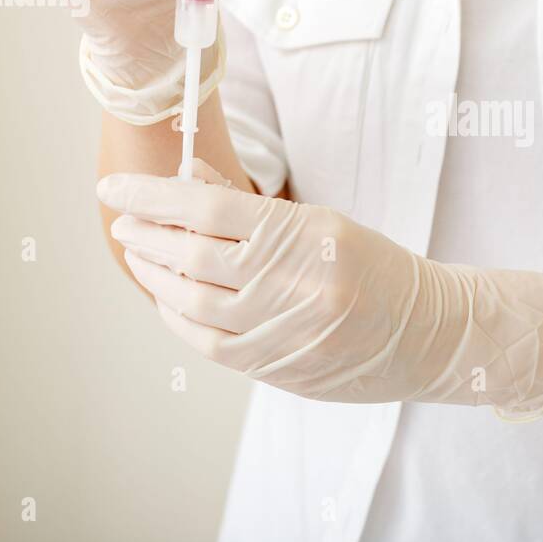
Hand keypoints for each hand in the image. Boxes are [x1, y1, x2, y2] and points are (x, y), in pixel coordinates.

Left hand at [96, 162, 542, 418]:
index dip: (151, 195)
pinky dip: (177, 318)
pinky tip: (166, 301)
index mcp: (302, 233)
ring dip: (153, 276)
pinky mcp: (276, 366)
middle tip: (122, 221)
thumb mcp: (321, 221)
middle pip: (189, 253)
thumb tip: (186, 175)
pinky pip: (208, 342)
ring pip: (190, 300)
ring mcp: (281, 328)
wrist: (428, 333)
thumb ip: (251, 205)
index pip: (206, 206)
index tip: (114, 187)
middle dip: (144, 235)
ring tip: (138, 255)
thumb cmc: (375, 268)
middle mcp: (289, 280)